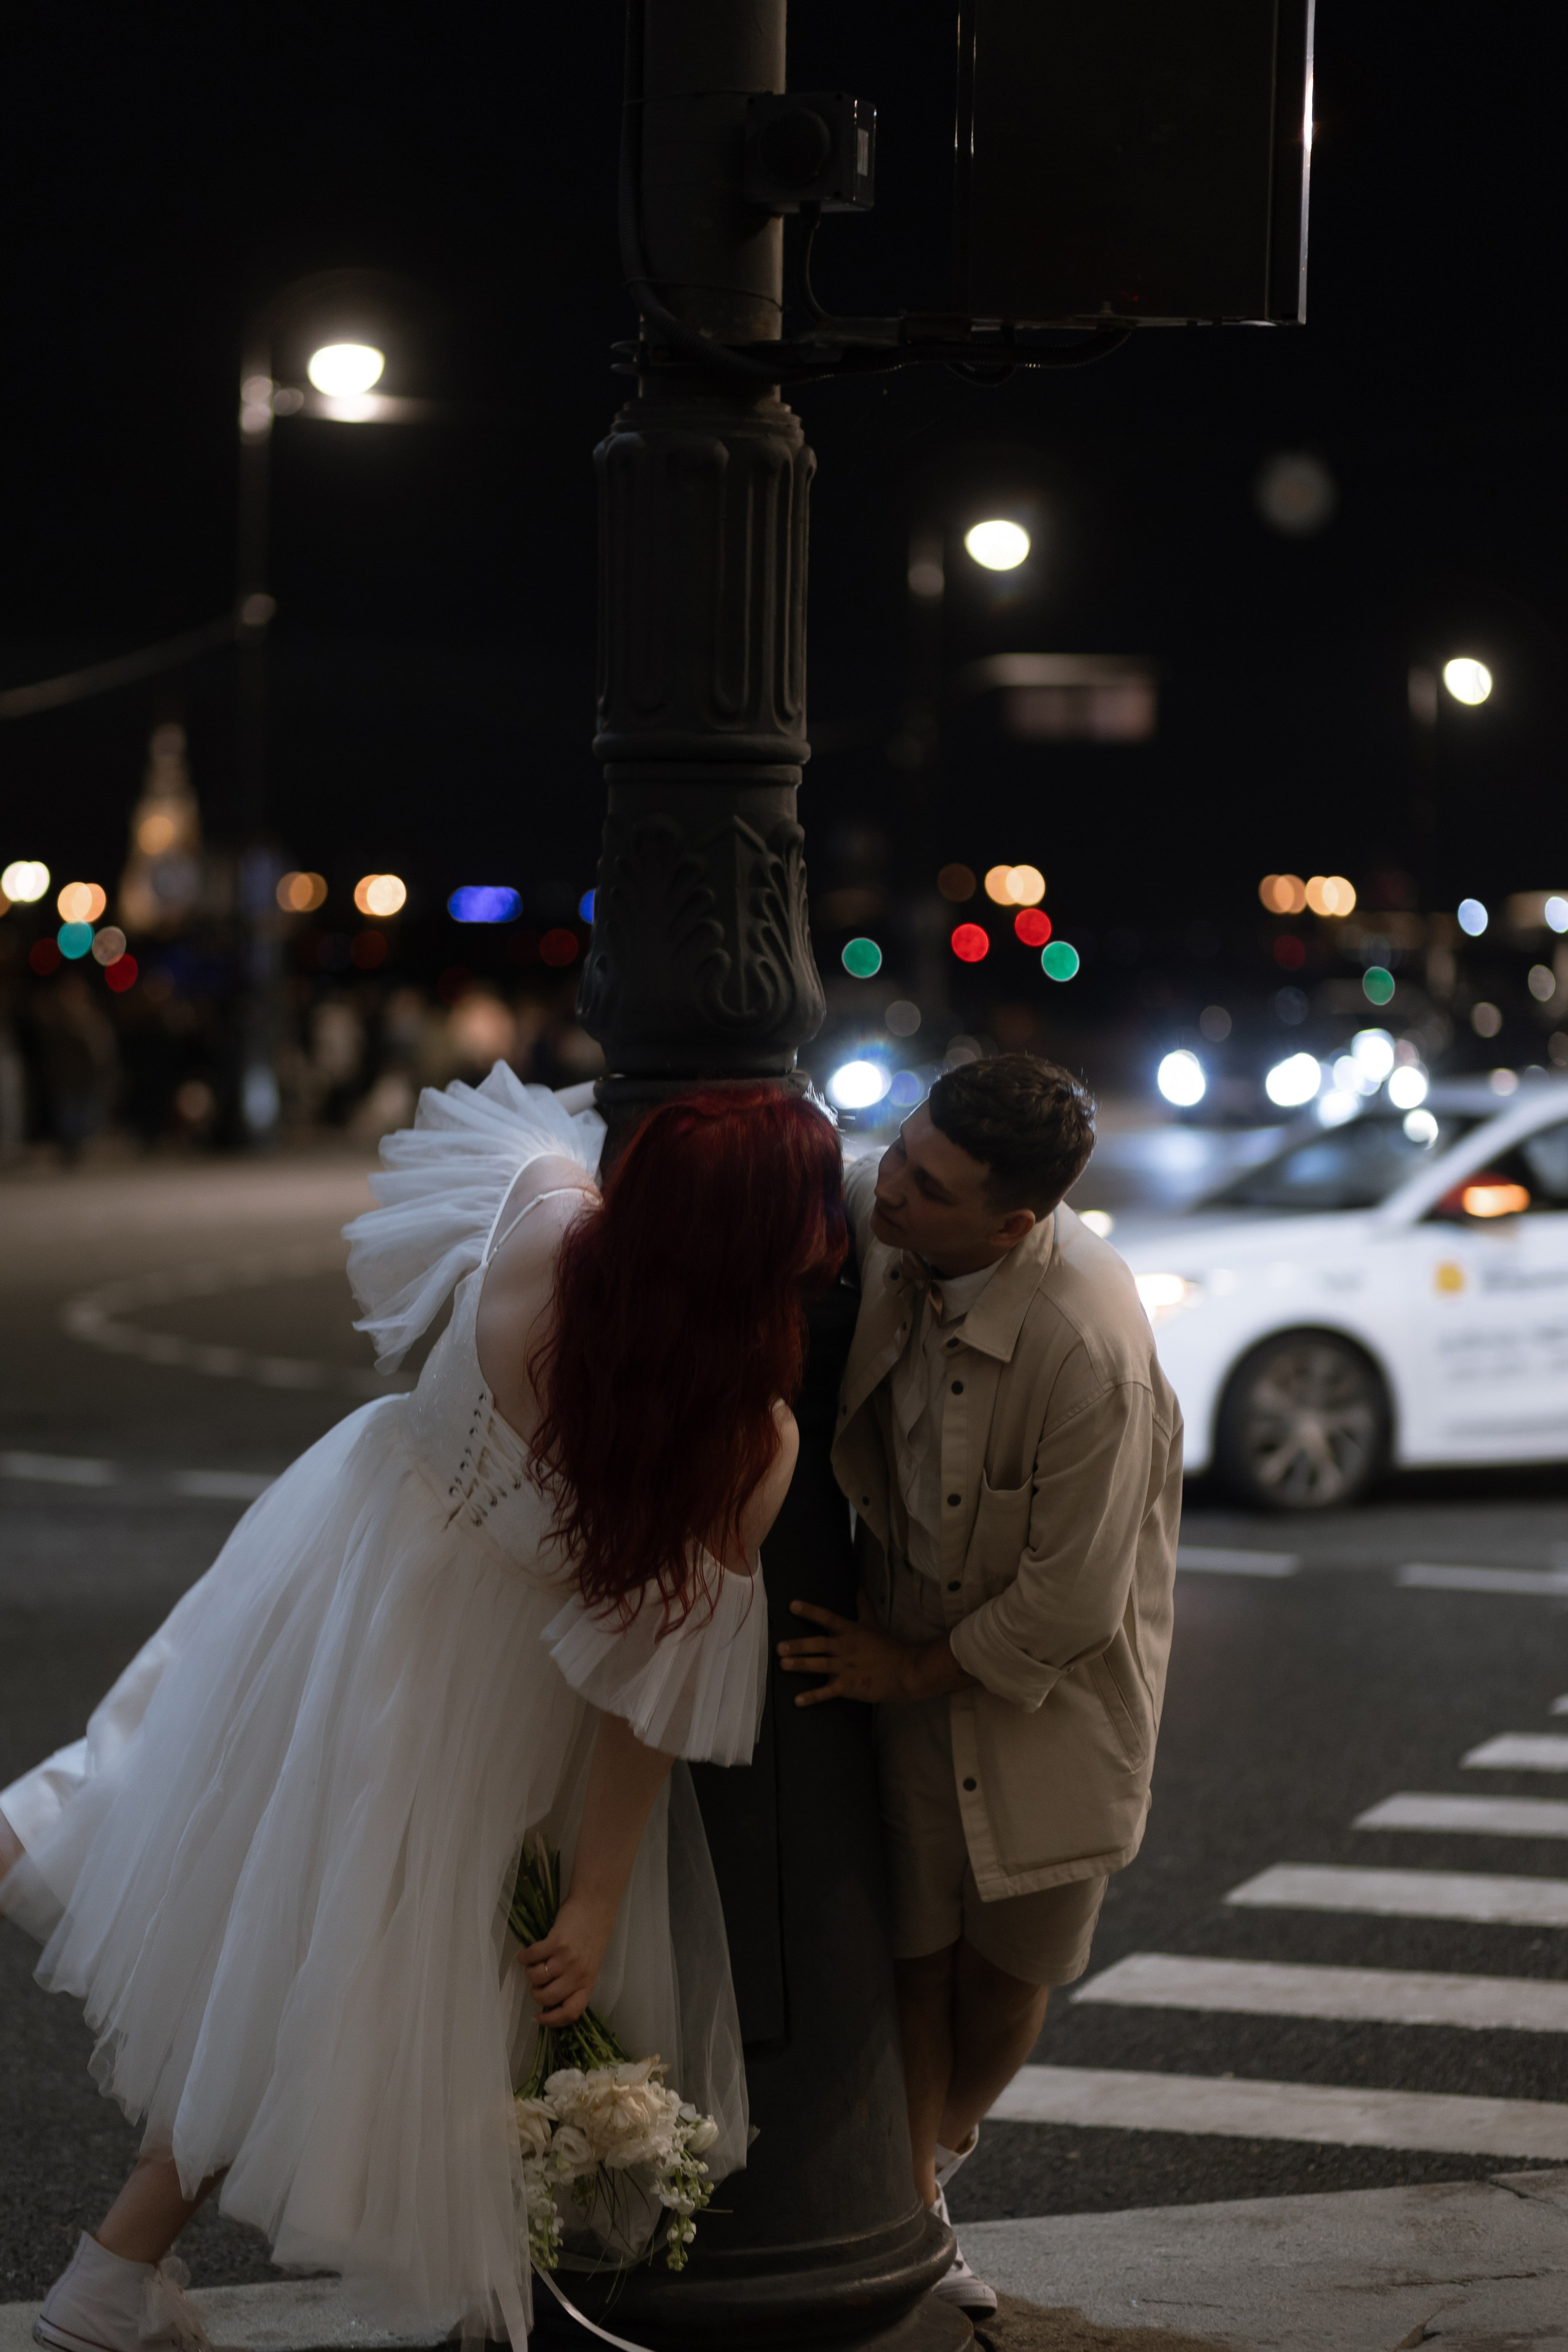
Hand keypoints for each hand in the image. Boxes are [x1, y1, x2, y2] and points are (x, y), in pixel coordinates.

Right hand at [518, 1890, 616, 2026]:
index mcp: (588, 1983)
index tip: (538, 2018)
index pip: (571, 2013)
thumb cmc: (592, 1935)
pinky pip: (530, 1958)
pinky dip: (524, 1957)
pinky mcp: (556, 1942)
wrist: (595, 1905)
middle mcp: (578, 1974)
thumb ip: (574, 1982)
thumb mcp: (590, 1964)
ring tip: (534, 1962)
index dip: (552, 2021)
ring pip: (535, 1978)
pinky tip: (527, 1952)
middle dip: (535, 1992)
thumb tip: (550, 1999)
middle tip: (536, 1981)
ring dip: (529, 1972)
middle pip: (546, 1998)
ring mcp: (567, 1959)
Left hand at [776, 1596, 924, 1705]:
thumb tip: (859, 1586)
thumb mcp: (873, 1623)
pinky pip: (827, 1692)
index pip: (827, 1618)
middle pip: (818, 1644)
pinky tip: (797, 1701)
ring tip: (783, 1664)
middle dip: (798, 1645)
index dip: (810, 1611)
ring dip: (800, 1665)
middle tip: (780, 1646)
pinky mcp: (848, 1687)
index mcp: (850, 1631)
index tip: (792, 1605)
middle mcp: (845, 1648)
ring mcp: (846, 1668)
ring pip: (819, 1665)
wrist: (906, 1671)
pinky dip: (812, 1697)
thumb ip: (863, 1606)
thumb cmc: (887, 1646)